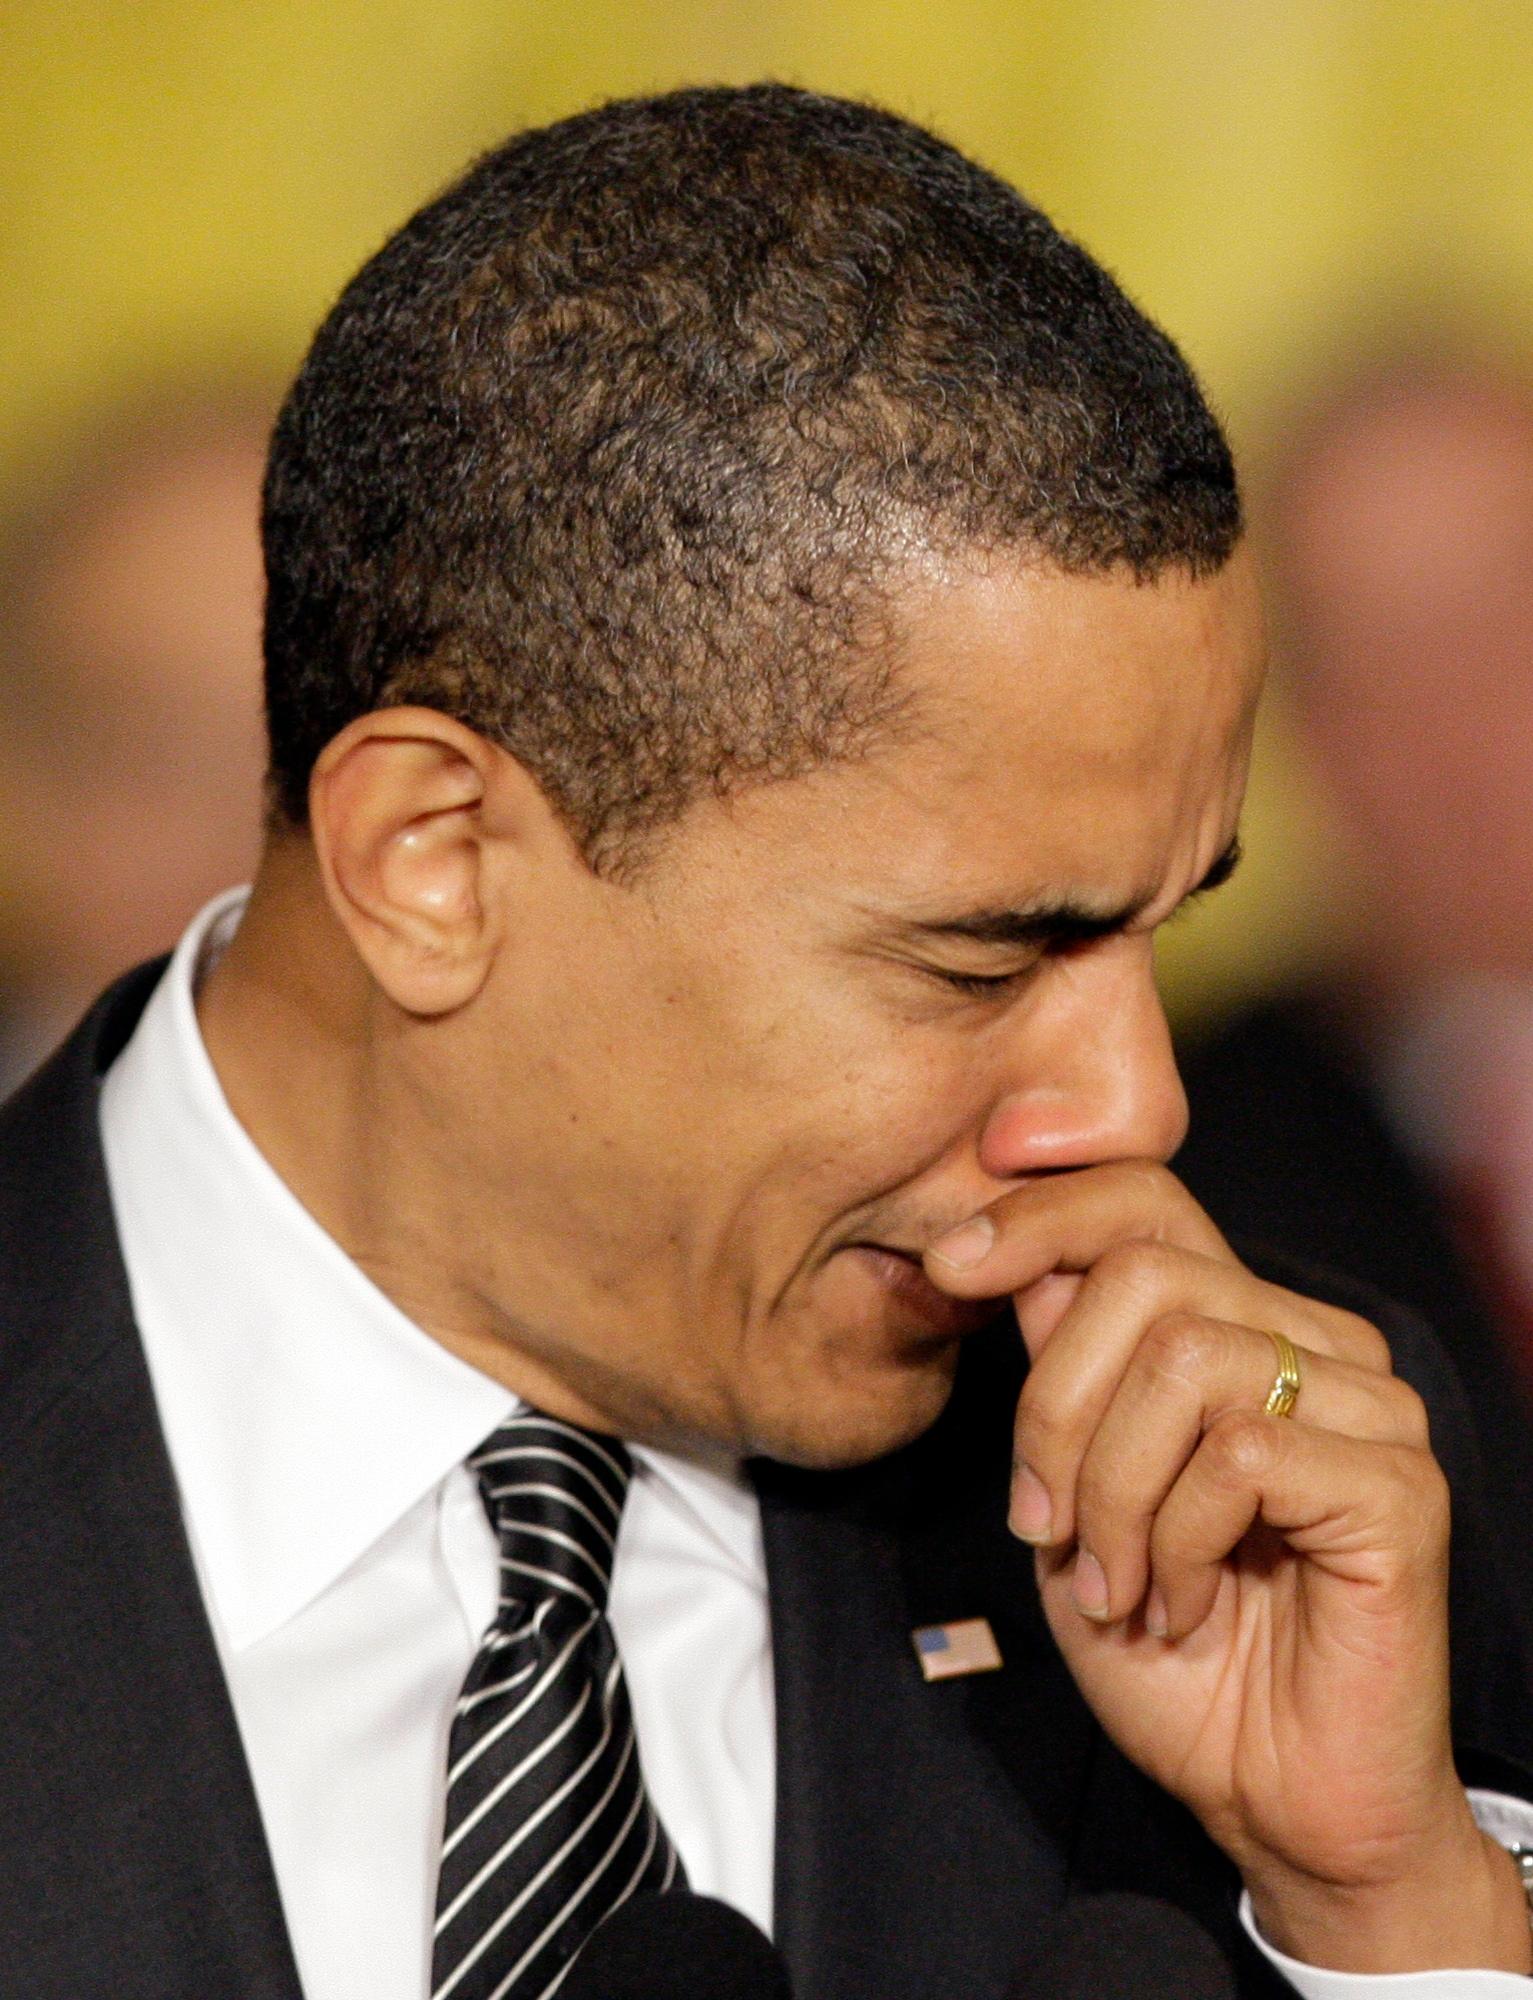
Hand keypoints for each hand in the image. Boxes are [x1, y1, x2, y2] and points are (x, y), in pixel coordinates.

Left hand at [924, 1162, 1530, 1974]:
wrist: (1271, 1797)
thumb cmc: (1165, 1644)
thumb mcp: (1069, 1492)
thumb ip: (1053, 1372)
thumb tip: (989, 1252)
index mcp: (1239, 1326)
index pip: (1143, 1200)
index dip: (1037, 1212)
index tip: (946, 1264)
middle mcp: (1314, 1343)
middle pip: (1144, 1272)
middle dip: (1053, 1406)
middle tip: (1045, 1526)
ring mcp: (1369, 1406)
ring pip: (1184, 1360)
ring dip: (1110, 1492)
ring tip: (1113, 1583)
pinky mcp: (1399, 1483)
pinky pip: (1241, 1455)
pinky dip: (1174, 1544)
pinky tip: (1178, 1606)